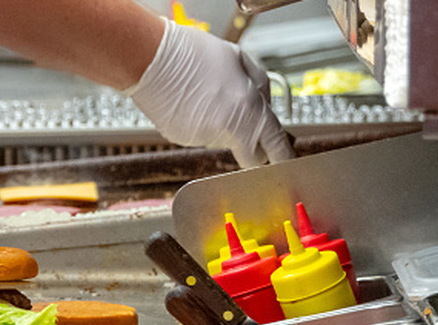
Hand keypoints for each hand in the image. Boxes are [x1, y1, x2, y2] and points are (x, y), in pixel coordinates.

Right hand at [128, 19, 294, 167]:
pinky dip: (199, 122)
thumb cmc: (193, 54)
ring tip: (205, 93)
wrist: (151, 60)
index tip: (286, 159)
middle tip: (243, 121)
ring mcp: (203, 139)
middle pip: (250, 154)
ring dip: (221, 123)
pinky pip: (199, 134)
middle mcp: (228, 131)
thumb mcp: (240, 58)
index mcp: (249, 111)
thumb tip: (263, 103)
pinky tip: (189, 100)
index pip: (275, 146)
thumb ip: (259, 85)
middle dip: (252, 144)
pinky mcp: (182, 139)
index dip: (283, 155)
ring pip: (222, 139)